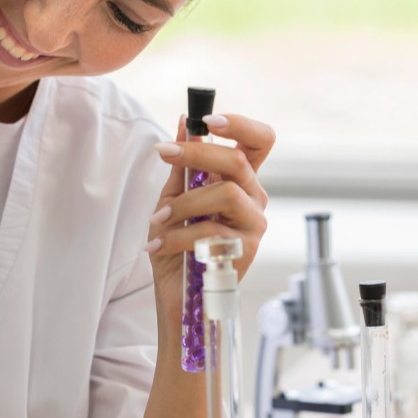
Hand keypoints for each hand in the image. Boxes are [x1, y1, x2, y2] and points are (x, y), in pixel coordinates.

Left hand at [143, 113, 273, 284]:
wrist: (177, 298)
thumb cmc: (176, 248)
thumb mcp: (172, 200)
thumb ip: (181, 166)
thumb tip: (183, 122)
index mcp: (239, 181)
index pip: (259, 141)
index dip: (240, 124)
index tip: (206, 119)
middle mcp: (253, 199)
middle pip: (238, 160)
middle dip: (197, 152)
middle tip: (163, 153)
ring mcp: (254, 225)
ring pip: (226, 193)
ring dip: (184, 204)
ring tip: (158, 221)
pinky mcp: (247, 251)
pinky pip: (212, 232)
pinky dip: (177, 236)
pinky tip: (159, 245)